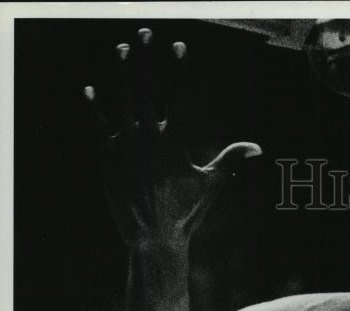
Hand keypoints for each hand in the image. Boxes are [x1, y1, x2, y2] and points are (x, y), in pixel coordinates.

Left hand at [84, 29, 259, 246]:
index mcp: (174, 140)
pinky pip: (99, 125)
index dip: (177, 69)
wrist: (154, 237)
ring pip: (123, 99)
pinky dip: (95, 107)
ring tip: (124, 49)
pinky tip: (91, 90)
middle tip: (146, 33)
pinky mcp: (107, 157)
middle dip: (147, 58)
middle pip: (147, 87)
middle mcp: (148, 136)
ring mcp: (125, 144)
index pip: (177, 95)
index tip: (178, 46)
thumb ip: (231, 160)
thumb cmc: (185, 213)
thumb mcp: (211, 185)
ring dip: (123, 72)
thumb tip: (258, 148)